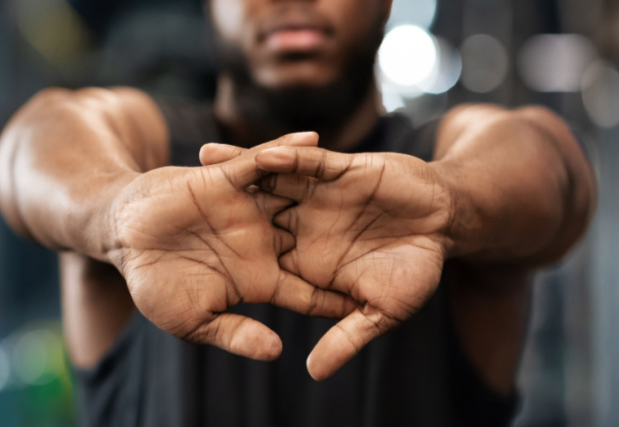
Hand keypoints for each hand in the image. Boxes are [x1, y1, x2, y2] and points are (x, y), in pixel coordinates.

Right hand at [109, 133, 355, 360]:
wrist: (120, 238)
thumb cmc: (153, 284)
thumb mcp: (194, 320)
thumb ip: (236, 334)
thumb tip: (278, 351)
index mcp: (259, 279)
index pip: (309, 290)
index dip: (339, 297)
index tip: (375, 302)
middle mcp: (262, 242)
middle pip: (317, 240)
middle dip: (354, 237)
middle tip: (398, 233)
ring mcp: (248, 210)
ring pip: (299, 197)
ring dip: (332, 187)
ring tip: (376, 174)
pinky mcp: (226, 181)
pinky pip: (263, 163)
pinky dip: (286, 152)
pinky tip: (316, 142)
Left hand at [201, 142, 451, 378]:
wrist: (446, 223)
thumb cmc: (417, 268)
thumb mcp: (383, 310)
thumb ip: (347, 337)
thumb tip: (313, 372)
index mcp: (309, 260)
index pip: (260, 261)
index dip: (224, 261)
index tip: (186, 261)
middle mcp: (306, 225)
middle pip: (252, 216)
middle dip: (215, 208)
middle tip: (171, 203)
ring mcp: (321, 196)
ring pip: (271, 181)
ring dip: (238, 171)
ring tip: (198, 161)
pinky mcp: (341, 170)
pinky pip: (308, 162)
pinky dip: (286, 155)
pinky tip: (261, 152)